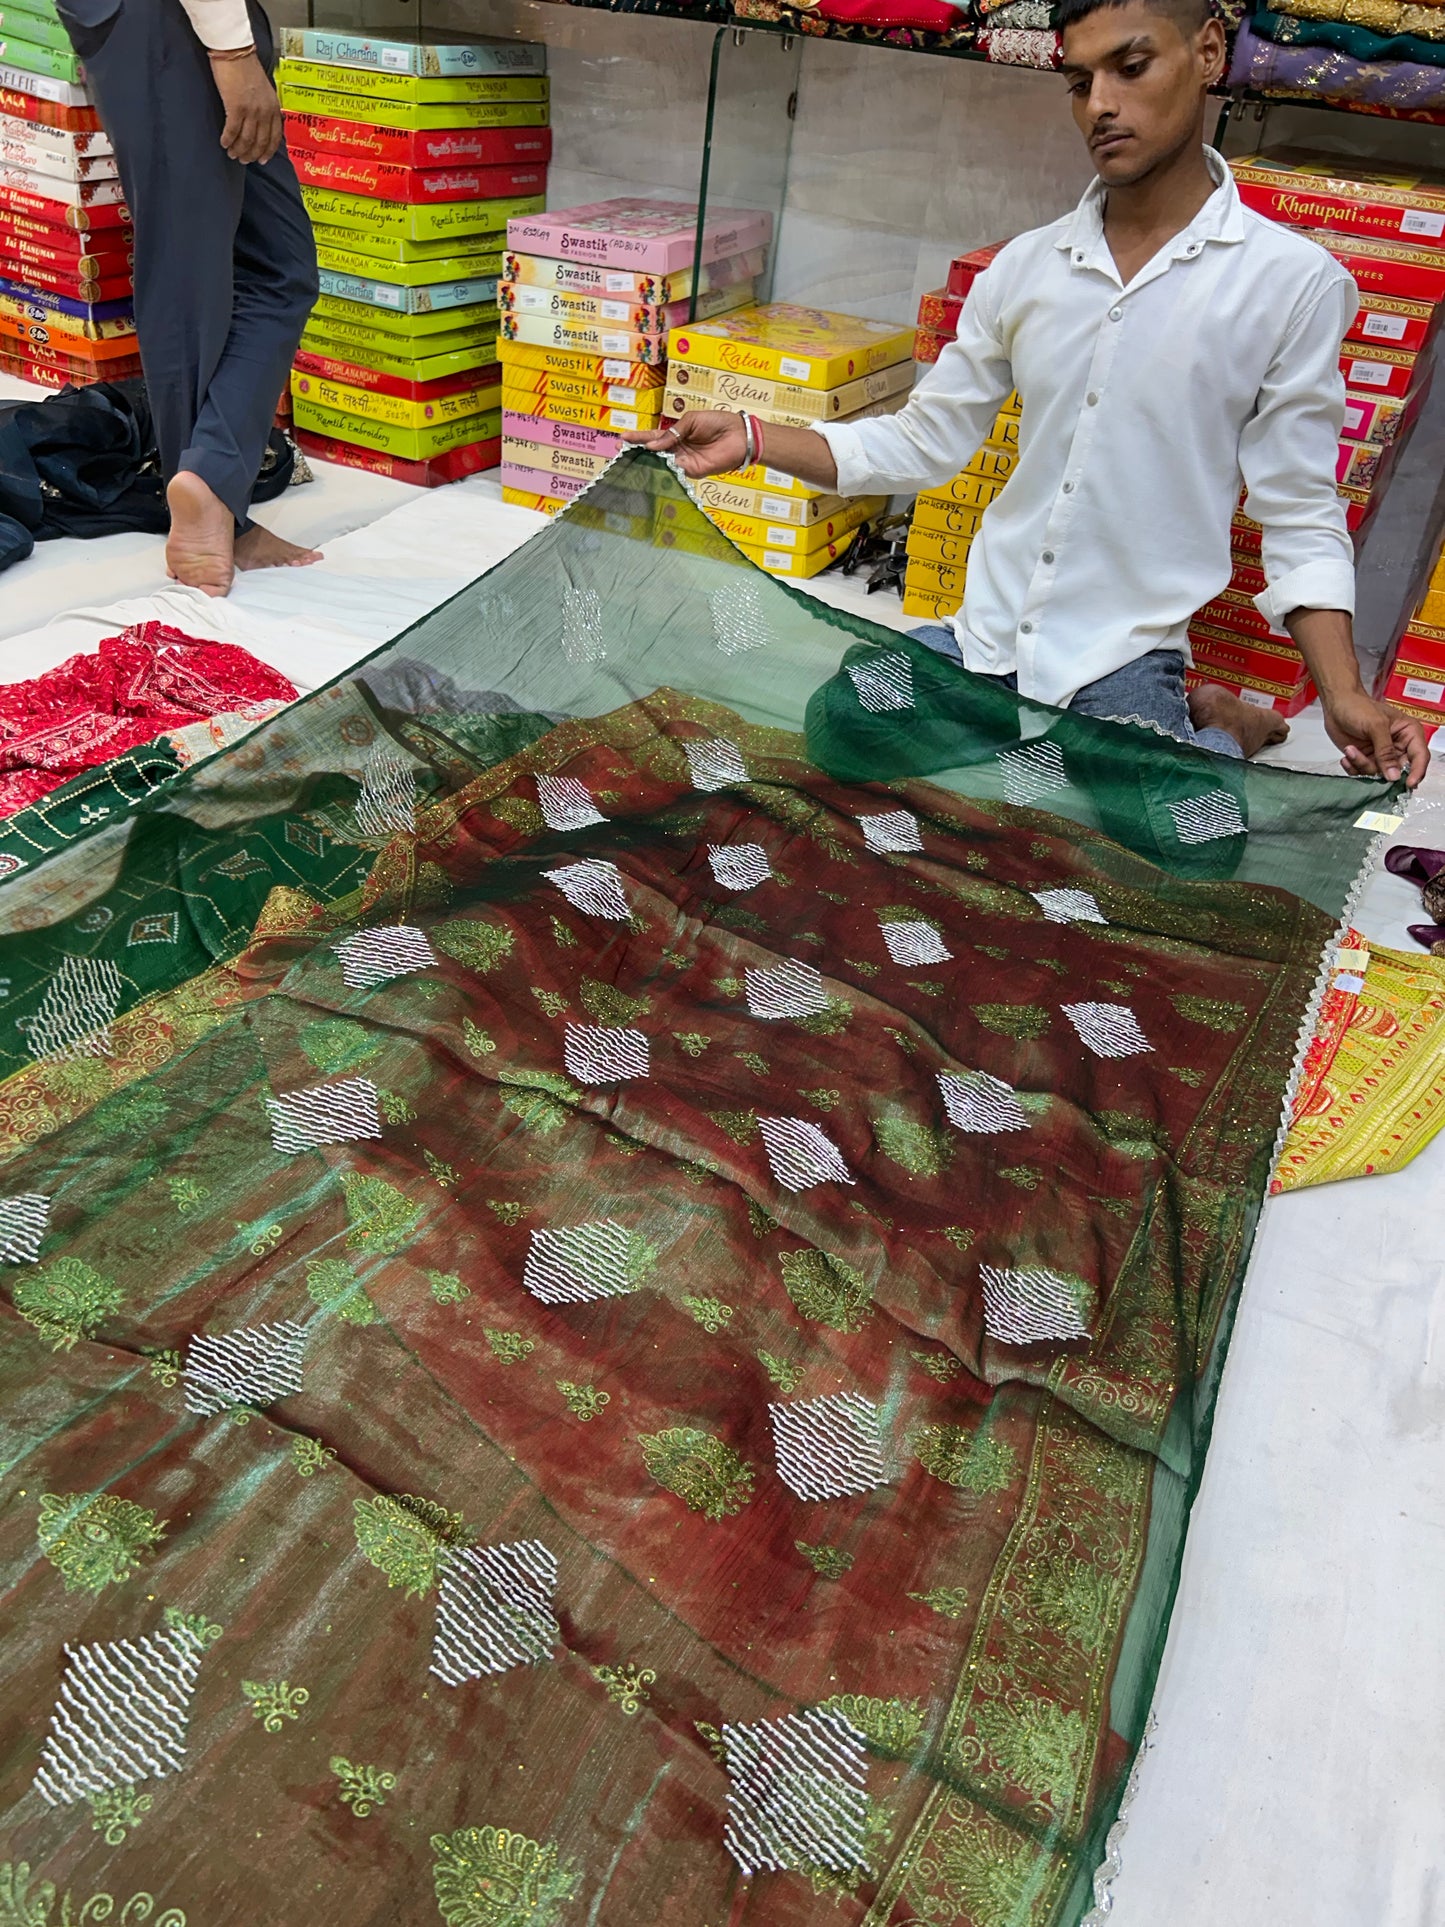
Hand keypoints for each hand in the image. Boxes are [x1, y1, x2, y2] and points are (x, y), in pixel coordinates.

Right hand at [210, 51, 282, 165]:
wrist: (234, 51)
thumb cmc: (246, 68)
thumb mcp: (264, 89)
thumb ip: (265, 106)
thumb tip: (260, 122)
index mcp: (273, 107)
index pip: (274, 137)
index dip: (267, 151)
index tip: (262, 160)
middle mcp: (265, 112)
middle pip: (260, 142)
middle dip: (251, 154)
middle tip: (243, 160)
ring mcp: (251, 110)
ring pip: (246, 139)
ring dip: (238, 150)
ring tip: (232, 154)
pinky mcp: (236, 107)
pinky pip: (232, 131)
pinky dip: (228, 140)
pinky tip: (223, 143)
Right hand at [622, 410, 747, 478]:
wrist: (739, 435)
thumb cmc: (718, 423)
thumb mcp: (691, 420)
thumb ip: (672, 433)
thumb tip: (653, 445)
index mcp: (677, 434)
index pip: (653, 436)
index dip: (639, 437)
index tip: (622, 438)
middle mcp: (678, 449)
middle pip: (653, 452)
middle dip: (637, 451)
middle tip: (620, 451)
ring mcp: (684, 461)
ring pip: (661, 462)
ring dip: (646, 461)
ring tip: (630, 458)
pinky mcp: (692, 471)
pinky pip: (673, 471)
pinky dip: (662, 469)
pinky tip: (650, 466)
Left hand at [1323, 688, 1429, 788]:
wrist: (1336, 705)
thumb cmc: (1358, 707)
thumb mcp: (1375, 726)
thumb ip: (1385, 752)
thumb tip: (1394, 775)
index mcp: (1409, 733)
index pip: (1420, 757)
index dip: (1417, 772)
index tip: (1409, 784)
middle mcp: (1398, 746)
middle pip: (1399, 771)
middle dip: (1382, 771)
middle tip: (1369, 765)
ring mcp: (1382, 755)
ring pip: (1379, 774)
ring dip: (1362, 766)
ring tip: (1350, 750)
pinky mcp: (1367, 760)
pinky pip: (1364, 773)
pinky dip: (1354, 768)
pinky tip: (1347, 755)